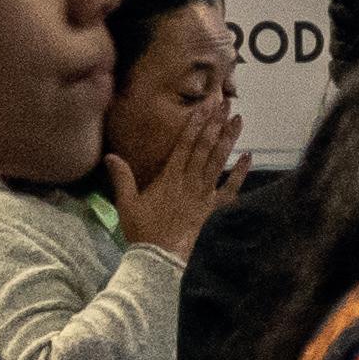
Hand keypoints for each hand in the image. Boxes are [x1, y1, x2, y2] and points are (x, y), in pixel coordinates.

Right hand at [115, 99, 244, 260]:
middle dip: (216, 123)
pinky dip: (240, 173)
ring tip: (238, 119)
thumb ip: (121, 177)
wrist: (159, 257)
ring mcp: (204, 194)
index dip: (196, 123)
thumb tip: (109, 156)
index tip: (205, 105)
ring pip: (218, 161)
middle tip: (226, 102)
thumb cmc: (141, 230)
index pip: (185, 144)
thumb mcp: (126, 203)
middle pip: (205, 147)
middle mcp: (190, 181)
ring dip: (229, 139)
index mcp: (170, 178)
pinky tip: (249, 156)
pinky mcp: (212, 208)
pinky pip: (230, 189)